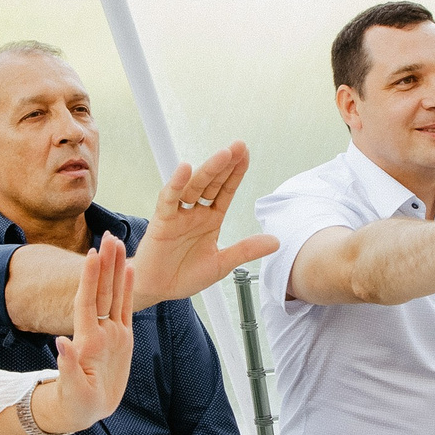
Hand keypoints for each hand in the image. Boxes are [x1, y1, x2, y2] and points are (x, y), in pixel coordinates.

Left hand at [45, 232, 135, 432]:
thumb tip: (61, 342)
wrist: (82, 411)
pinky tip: (129, 271)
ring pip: (114, 294)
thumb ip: (68, 365)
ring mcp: (110, 334)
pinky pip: (125, 310)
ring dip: (115, 269)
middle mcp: (98, 332)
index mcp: (87, 341)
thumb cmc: (74, 404)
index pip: (87, 302)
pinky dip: (127, 289)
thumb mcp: (72, 389)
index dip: (89, 279)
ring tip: (117, 243)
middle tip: (109, 235)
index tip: (92, 254)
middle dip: (105, 263)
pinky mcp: (121, 340)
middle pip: (102, 291)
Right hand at [128, 142, 279, 306]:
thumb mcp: (222, 263)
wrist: (158, 289)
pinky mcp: (162, 221)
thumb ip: (246, 250)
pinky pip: (169, 199)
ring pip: (194, 186)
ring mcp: (178, 214)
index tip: (246, 155)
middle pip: (212, 183)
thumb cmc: (185, 275)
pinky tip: (184, 169)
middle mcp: (195, 212)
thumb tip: (276, 242)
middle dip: (225, 164)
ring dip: (208, 169)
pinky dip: (176, 184)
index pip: (225, 190)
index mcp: (210, 219)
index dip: (236, 173)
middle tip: (239, 146)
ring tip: (223, 154)